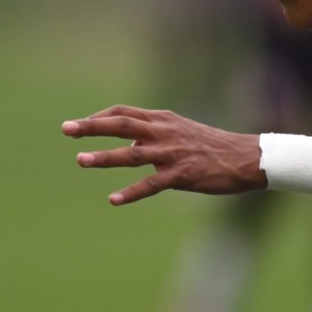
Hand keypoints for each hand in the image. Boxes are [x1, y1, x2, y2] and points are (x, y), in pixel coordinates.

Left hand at [63, 106, 263, 205]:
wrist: (245, 158)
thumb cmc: (214, 146)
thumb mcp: (183, 131)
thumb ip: (156, 135)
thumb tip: (131, 146)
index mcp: (163, 120)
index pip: (123, 113)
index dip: (98, 117)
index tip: (80, 125)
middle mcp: (164, 133)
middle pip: (120, 125)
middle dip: (91, 126)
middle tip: (66, 129)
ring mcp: (171, 154)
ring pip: (131, 154)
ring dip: (104, 157)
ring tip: (81, 160)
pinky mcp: (181, 175)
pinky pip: (151, 184)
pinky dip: (131, 192)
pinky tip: (113, 199)